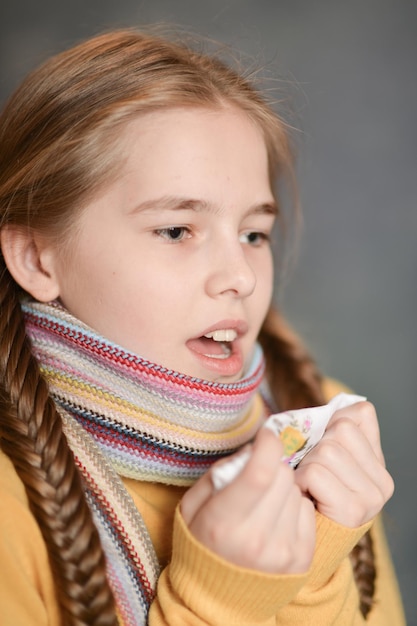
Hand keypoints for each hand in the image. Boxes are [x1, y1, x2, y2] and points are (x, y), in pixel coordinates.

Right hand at [181, 427, 315, 574]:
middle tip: (258, 477)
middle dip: (272, 466)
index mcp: (224, 523)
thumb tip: (255, 449)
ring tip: (264, 503)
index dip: (267, 445)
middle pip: (282, 476)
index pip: (261, 472)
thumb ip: (220, 473)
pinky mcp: (301, 560)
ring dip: (283, 488)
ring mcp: (282, 552)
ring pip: (296, 490)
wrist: (218, 597)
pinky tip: (277, 517)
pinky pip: (308, 509)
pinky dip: (294, 506)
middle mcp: (256, 540)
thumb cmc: (202, 540)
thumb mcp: (193, 505)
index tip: (265, 436)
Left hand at [294, 401, 393, 526]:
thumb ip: (334, 430)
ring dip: (305, 465)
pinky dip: (301, 480)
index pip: (360, 414)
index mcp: (378, 461)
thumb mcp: (326, 456)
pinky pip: (316, 473)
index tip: (321, 445)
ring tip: (306, 484)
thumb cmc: (311, 490)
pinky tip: (304, 495)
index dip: (332, 424)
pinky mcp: (353, 511)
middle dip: (315, 446)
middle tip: (310, 470)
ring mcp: (372, 497)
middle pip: (340, 430)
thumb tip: (335, 408)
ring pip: (326, 451)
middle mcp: (383, 480)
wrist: (307, 540)